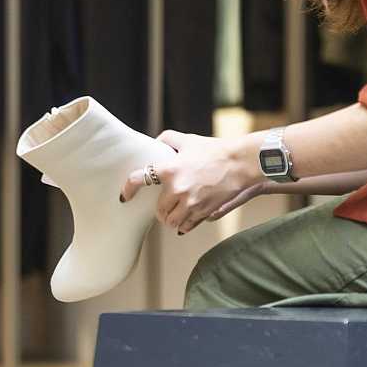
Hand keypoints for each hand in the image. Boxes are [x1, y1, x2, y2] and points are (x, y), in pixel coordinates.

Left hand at [119, 130, 259, 234]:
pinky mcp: (203, 211)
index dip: (128, 189)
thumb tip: (155, 145)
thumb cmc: (215, 149)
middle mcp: (177, 188)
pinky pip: (187, 226)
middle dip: (160, 210)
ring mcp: (191, 202)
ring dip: (170, 220)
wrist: (241, 162)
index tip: (124, 196)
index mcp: (169, 169)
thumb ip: (168, 140)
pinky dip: (184, 225)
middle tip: (164, 206)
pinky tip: (185, 220)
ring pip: (171, 222)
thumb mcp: (188, 140)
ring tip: (174, 214)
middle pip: (158, 210)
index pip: (139, 180)